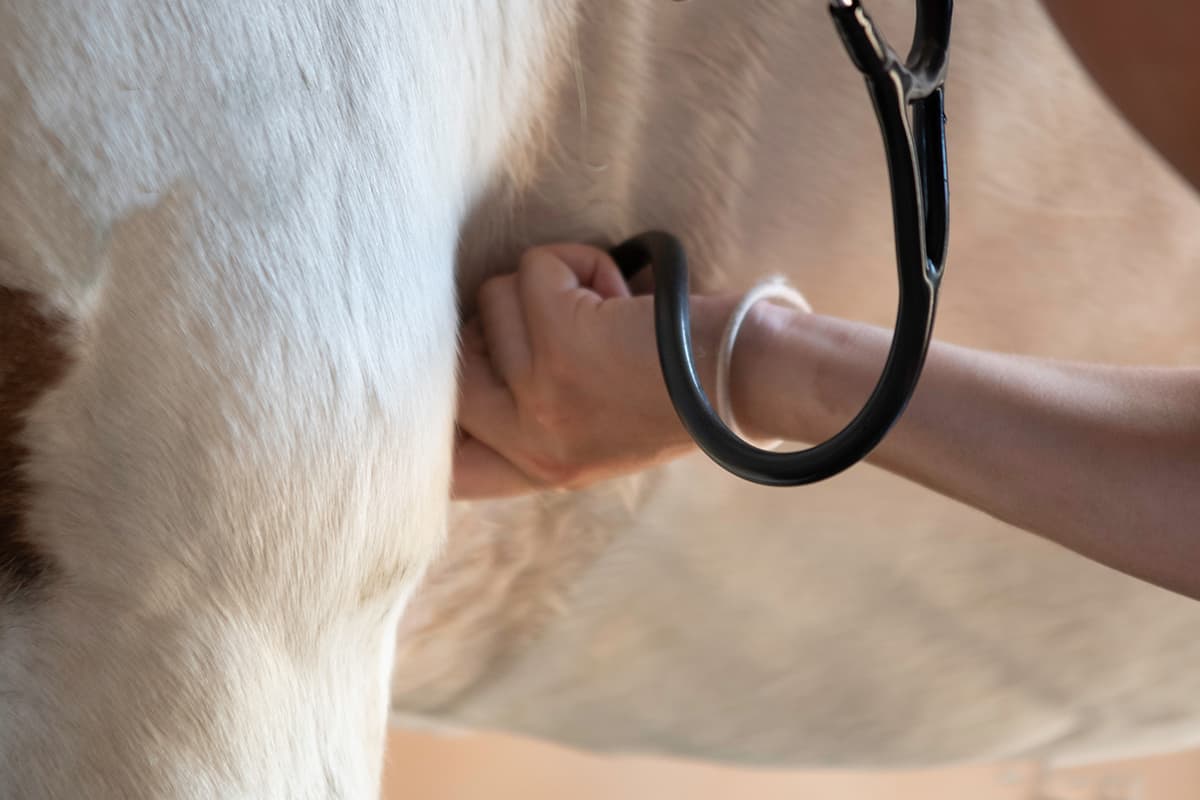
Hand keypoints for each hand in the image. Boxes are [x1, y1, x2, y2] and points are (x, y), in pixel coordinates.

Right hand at [453, 244, 699, 497]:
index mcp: (539, 471)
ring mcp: (541, 393)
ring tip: (608, 313)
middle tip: (560, 325)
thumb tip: (462, 358)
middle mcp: (531, 443)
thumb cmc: (684, 393)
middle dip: (499, 323)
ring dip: (551, 288)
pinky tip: (620, 291)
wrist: (749, 377)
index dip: (430, 418)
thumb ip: (529, 423)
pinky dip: (577, 262)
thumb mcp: (595, 438)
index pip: (444, 469)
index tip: (455, 378)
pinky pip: (534, 268)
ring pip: (491, 300)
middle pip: (448, 362)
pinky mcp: (562, 338)